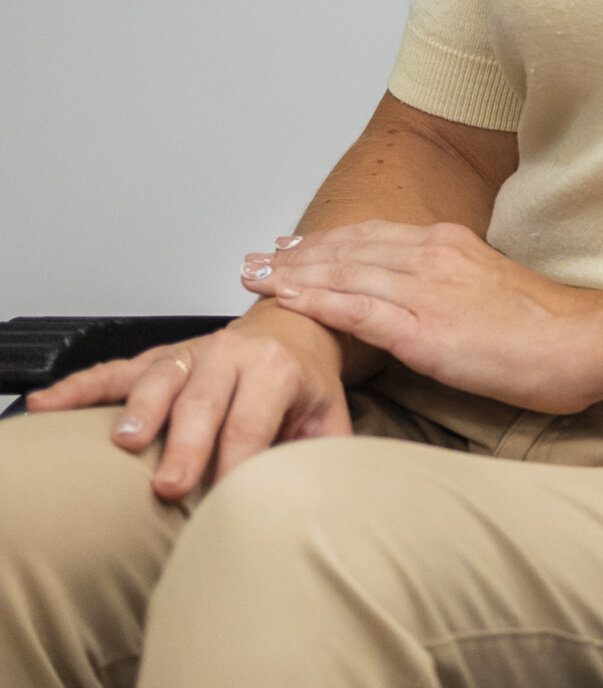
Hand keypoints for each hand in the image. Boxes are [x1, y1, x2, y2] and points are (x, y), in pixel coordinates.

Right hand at [23, 306, 349, 496]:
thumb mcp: (328, 415)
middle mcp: (230, 353)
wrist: (294, 324)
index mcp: (275, 368)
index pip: (253, 421)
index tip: (226, 501)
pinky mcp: (161, 357)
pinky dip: (80, 388)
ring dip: (141, 410)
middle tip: (171, 485)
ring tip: (126, 444)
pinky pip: (117, 371)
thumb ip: (324, 456)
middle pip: (204, 401)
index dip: (239, 463)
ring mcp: (191, 353)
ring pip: (160, 378)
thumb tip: (323, 503)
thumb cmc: (305, 381)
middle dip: (187, 444)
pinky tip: (49, 406)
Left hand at [243, 219, 602, 413]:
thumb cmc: (548, 328)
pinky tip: (291, 304)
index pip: (371, 237)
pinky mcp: (427, 331)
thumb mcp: (492, 292)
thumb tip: (425, 304)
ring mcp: (427, 290)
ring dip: (294, 277)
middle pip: (347, 250)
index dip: (325, 242)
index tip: (290, 247)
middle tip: (254, 260)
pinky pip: (360, 313)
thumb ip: (452, 290)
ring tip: (256, 279)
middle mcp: (432, 255)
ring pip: (344, 275)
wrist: (585, 340)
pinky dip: (319, 304)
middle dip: (296, 256)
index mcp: (449, 244)